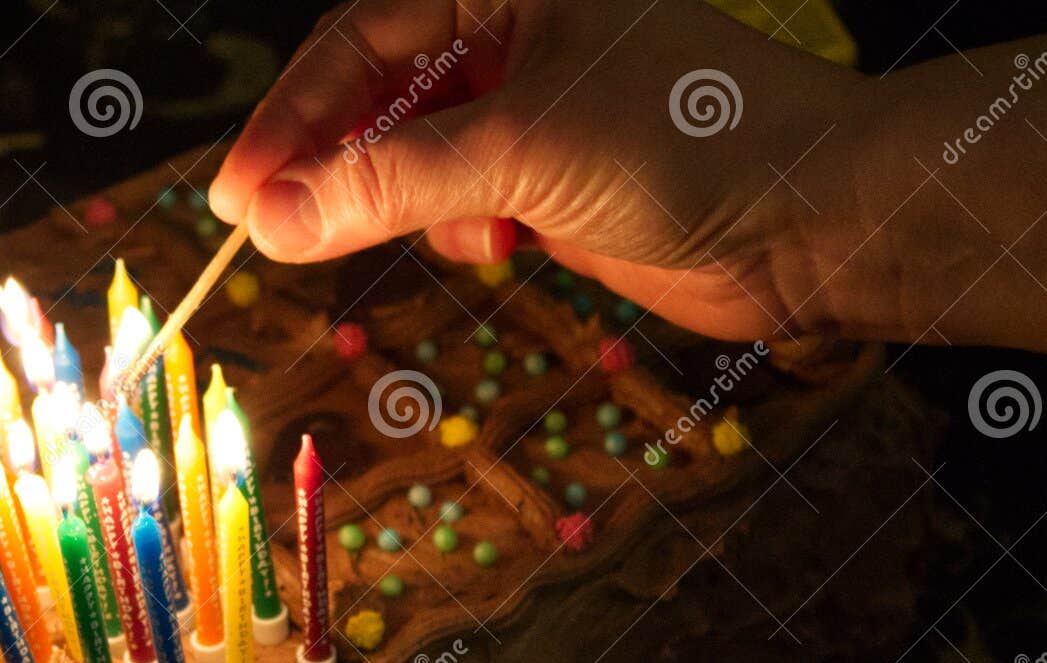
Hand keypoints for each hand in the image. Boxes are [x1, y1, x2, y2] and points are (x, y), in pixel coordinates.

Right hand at [209, 0, 866, 341]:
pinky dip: (465, 232)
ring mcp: (528, 107)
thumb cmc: (689, 140)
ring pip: (411, 160)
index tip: (236, 197)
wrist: (810, 220)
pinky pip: (459, 204)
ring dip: (410, 206)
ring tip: (456, 235)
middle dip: (336, 169)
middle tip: (273, 233)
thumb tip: (273, 220)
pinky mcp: (546, 177)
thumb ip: (390, 182)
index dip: (290, 121)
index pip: (359, 44)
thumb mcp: (521, 148)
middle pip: (376, 98)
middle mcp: (510, 32)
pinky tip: (508, 246)